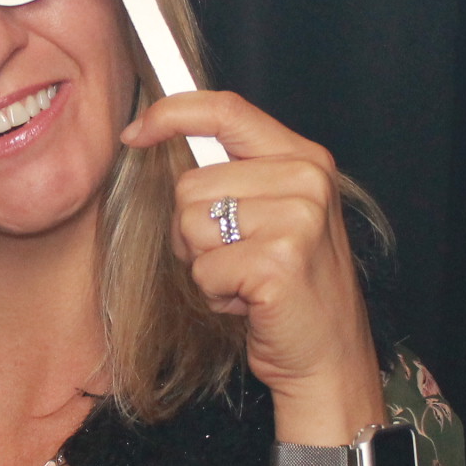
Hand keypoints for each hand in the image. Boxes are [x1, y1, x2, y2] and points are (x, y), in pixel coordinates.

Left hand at [122, 91, 382, 433]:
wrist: (329, 355)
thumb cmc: (291, 287)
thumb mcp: (276, 213)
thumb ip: (235, 173)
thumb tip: (159, 131)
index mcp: (305, 158)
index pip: (226, 110)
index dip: (171, 114)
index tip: (135, 133)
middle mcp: (306, 181)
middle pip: (191, 185)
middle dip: (194, 231)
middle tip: (238, 259)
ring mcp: (297, 220)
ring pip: (190, 226)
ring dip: (205, 264)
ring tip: (246, 279)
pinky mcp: (277, 263)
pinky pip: (202, 268)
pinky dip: (215, 293)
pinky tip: (251, 301)